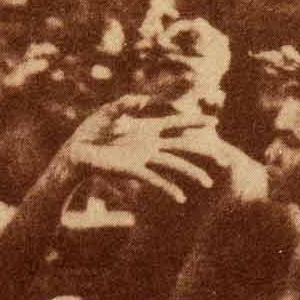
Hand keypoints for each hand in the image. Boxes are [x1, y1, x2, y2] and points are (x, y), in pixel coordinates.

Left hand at [70, 115, 229, 203]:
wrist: (76, 151)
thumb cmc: (91, 130)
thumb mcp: (109, 112)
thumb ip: (126, 104)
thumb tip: (142, 101)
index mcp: (147, 128)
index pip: (176, 123)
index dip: (194, 122)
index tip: (213, 123)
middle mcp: (149, 144)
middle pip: (182, 145)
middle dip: (202, 149)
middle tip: (224, 156)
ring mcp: (143, 158)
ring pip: (174, 165)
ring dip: (191, 173)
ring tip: (208, 182)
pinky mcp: (133, 171)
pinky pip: (155, 181)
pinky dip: (168, 188)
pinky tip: (180, 198)